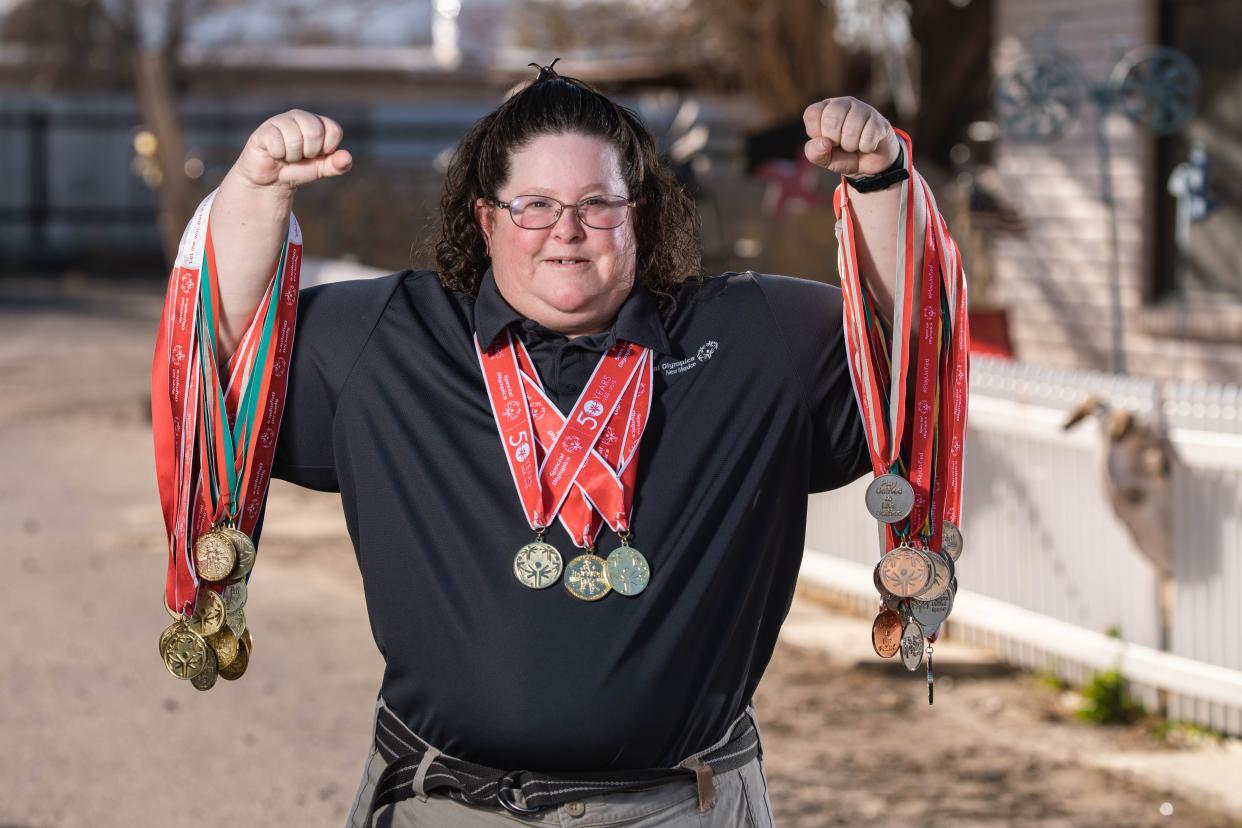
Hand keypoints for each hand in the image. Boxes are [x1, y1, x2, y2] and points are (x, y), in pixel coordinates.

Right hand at [234, 109, 351, 190]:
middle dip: (309, 152)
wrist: (271, 180)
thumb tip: (347, 157)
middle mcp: (300, 116)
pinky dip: (278, 154)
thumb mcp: (322, 169)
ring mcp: (281, 120)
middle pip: (315, 132)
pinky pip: (277, 142)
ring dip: (292, 156)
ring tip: (286, 155)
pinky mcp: (264, 130)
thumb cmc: (299, 169)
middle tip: (301, 156)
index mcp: (318, 122)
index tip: (317, 155)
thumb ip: (337, 165)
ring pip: (295, 138)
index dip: (327, 149)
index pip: (334, 130)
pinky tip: (274, 154)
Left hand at [802, 97, 899, 176]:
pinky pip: (868, 137)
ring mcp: (863, 109)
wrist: (869, 163)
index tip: (825, 140)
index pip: (812, 114)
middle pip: (831, 120)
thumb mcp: (823, 158)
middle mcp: (843, 103)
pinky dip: (866, 147)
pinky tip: (867, 144)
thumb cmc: (842, 155)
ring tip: (854, 145)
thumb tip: (824, 142)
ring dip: (851, 146)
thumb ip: (814, 152)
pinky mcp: (879, 120)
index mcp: (825, 108)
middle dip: (835, 140)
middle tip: (841, 143)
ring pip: (851, 129)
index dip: (816, 132)